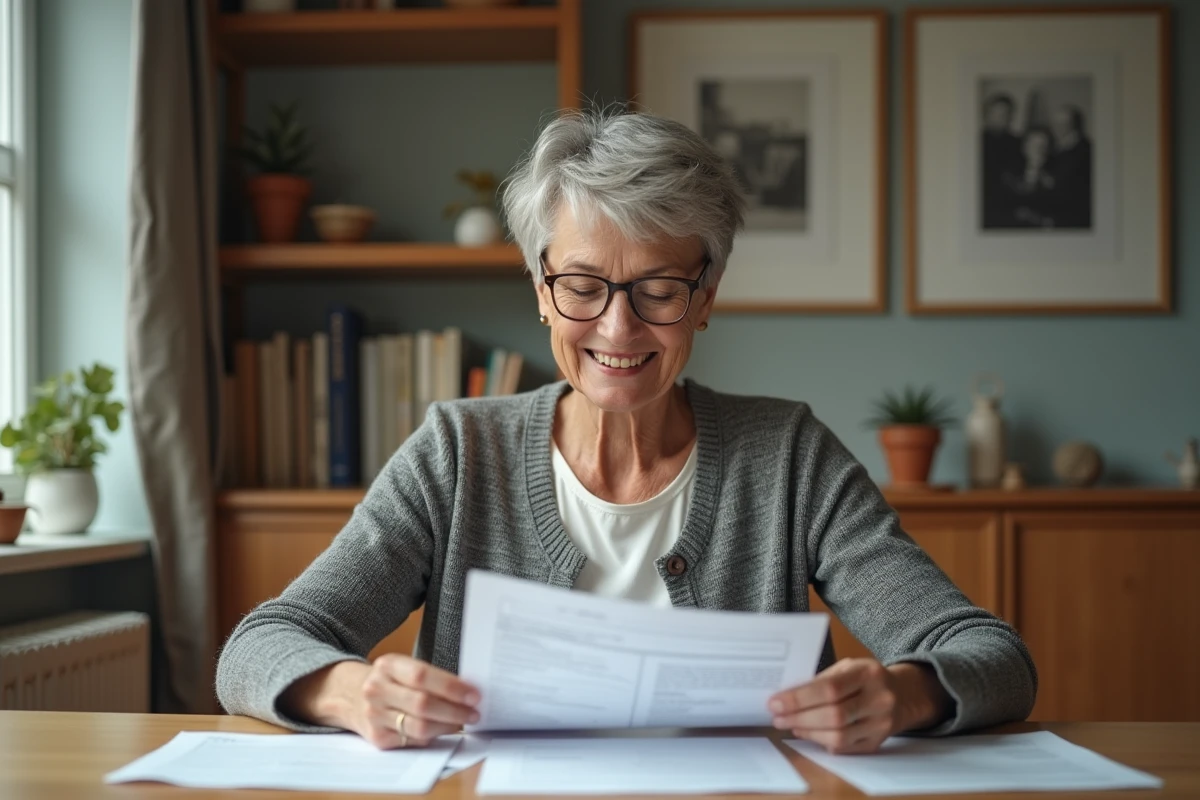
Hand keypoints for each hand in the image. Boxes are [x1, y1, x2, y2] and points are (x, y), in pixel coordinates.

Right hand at [282, 656, 480, 749]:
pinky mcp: (376, 738)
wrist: (348, 695)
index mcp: (387, 665)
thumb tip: (467, 690)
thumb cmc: (388, 680)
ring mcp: (374, 715)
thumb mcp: (402, 668)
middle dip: (454, 710)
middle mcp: (377, 689)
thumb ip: (429, 676)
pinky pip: (412, 741)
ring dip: (447, 726)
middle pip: (422, 704)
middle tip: (474, 712)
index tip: (473, 693)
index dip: (451, 686)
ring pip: (419, 726)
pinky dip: (433, 737)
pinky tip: (444, 730)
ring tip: (463, 721)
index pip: (422, 675)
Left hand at [768, 659, 950, 753]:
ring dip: (808, 732)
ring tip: (790, 724)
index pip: (830, 688)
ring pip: (839, 736)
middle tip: (777, 717)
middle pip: (833, 715)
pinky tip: (808, 733)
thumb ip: (822, 679)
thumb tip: (787, 695)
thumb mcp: (849, 667)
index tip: (776, 702)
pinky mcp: (878, 742)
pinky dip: (822, 742)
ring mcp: (881, 724)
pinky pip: (845, 748)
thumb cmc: (867, 678)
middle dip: (799, 717)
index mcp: (868, 673)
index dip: (799, 698)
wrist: (904, 694)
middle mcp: (879, 699)